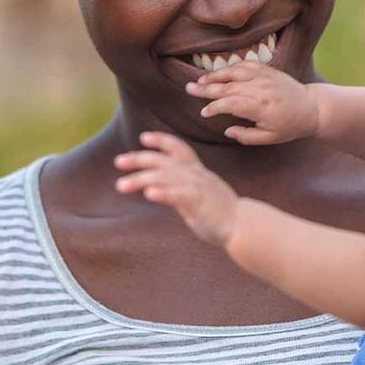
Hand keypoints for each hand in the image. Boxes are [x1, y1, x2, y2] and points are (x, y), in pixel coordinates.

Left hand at [113, 132, 238, 246]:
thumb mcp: (199, 195)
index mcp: (198, 172)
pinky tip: (148, 193)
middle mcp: (196, 175)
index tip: (144, 138)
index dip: (161, 141)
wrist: (245, 227)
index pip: (178, 149)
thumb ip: (181, 188)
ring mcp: (198, 187)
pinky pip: (178, 194)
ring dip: (140, 179)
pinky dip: (163, 192)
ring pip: (164, 177)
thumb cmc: (222, 214)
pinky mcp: (199, 203)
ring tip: (121, 185)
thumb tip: (161, 188)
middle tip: (118, 161)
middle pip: (164, 160)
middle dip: (139, 159)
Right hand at [185, 62, 318, 144]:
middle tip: (189, 89)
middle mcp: (261, 89)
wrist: (312, 108)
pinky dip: (231, 66)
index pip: (230, 104)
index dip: (214, 107)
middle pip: (228, 86)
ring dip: (215, 75)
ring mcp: (264, 77)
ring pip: (234, 72)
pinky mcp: (268, 70)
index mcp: (260, 107)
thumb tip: (227, 130)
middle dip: (206, 88)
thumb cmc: (291, 126)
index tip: (204, 112)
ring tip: (200, 80)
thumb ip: (246, 136)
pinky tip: (220, 72)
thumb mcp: (269, 138)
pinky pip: (246, 64)